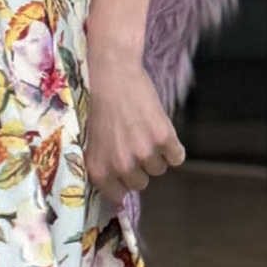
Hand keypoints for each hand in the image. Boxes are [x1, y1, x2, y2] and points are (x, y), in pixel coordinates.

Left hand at [83, 44, 184, 200]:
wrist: (110, 72)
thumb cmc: (95, 103)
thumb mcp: (89, 141)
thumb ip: (103, 165)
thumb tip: (120, 190)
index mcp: (100, 170)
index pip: (119, 194)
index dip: (122, 178)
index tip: (123, 165)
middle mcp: (121, 166)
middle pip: (141, 183)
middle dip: (139, 166)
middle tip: (131, 140)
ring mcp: (143, 152)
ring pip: (159, 169)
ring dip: (155, 154)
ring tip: (142, 130)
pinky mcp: (163, 138)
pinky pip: (177, 157)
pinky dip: (173, 147)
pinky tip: (160, 130)